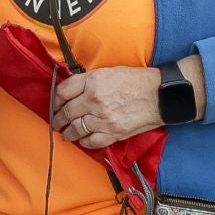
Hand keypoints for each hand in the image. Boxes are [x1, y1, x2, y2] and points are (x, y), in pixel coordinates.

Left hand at [50, 67, 164, 149]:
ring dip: (67, 133)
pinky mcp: (113, 133)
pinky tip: (81, 140)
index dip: (56, 99)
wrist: (159, 95)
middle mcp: (94, 100)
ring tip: (65, 134)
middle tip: (55, 122)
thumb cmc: (135, 80)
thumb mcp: (108, 72)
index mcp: (92, 81)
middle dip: (58, 119)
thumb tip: (73, 90)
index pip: (63, 91)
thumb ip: (89, 81)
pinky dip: (83, 142)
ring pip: (76, 129)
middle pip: (66, 112)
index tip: (55, 104)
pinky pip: (91, 142)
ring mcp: (103, 119)